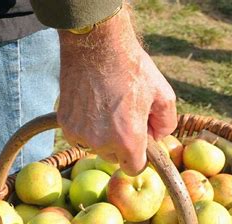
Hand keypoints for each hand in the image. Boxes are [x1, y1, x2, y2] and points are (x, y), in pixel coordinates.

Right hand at [57, 5, 176, 175]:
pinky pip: (79, 135)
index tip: (138, 142)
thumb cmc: (131, 68)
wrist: (96, 47)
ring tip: (105, 108)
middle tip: (122, 116)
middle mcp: (101, 142)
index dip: (138, 156)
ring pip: (95, 147)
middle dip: (120, 144)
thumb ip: (166, 124)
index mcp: (128, 139)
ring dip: (101, 136)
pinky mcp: (65, 124)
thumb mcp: (162, 93)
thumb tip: (156, 138)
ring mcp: (80, 134)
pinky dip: (86, 126)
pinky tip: (91, 105)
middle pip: (113, 157)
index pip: (133, 168)